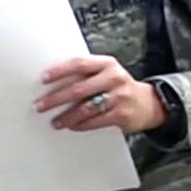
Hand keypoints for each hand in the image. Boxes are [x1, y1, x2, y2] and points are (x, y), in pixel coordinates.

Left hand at [37, 56, 164, 133]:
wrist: (149, 103)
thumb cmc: (118, 87)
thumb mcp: (106, 73)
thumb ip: (85, 74)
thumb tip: (52, 83)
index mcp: (106, 64)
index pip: (79, 63)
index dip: (60, 71)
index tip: (43, 79)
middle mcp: (114, 78)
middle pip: (79, 88)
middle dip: (56, 99)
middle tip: (40, 105)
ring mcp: (119, 96)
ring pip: (86, 108)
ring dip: (66, 116)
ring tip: (55, 121)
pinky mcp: (122, 114)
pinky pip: (95, 121)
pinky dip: (80, 125)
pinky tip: (71, 126)